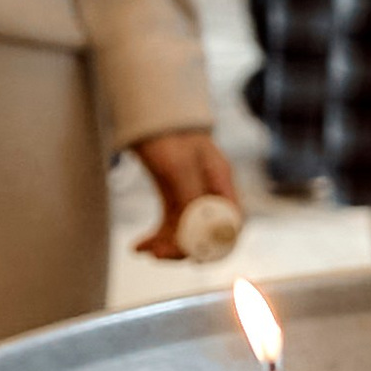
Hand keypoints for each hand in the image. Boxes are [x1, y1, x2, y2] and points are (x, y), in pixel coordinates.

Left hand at [129, 131, 240, 258]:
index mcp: (220, 180)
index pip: (231, 221)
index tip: (193, 256)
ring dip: (166, 246)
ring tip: (143, 250)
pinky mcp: (176, 198)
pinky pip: (171, 226)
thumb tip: (192, 234)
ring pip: (187, 232)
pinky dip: (157, 238)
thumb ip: (188, 197)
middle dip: (185, 248)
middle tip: (160, 256)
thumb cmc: (166, 134)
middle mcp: (211, 191)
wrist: (150, 115)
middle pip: (209, 231)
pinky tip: (138, 246)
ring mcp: (193, 196)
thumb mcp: (175, 166)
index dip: (217, 243)